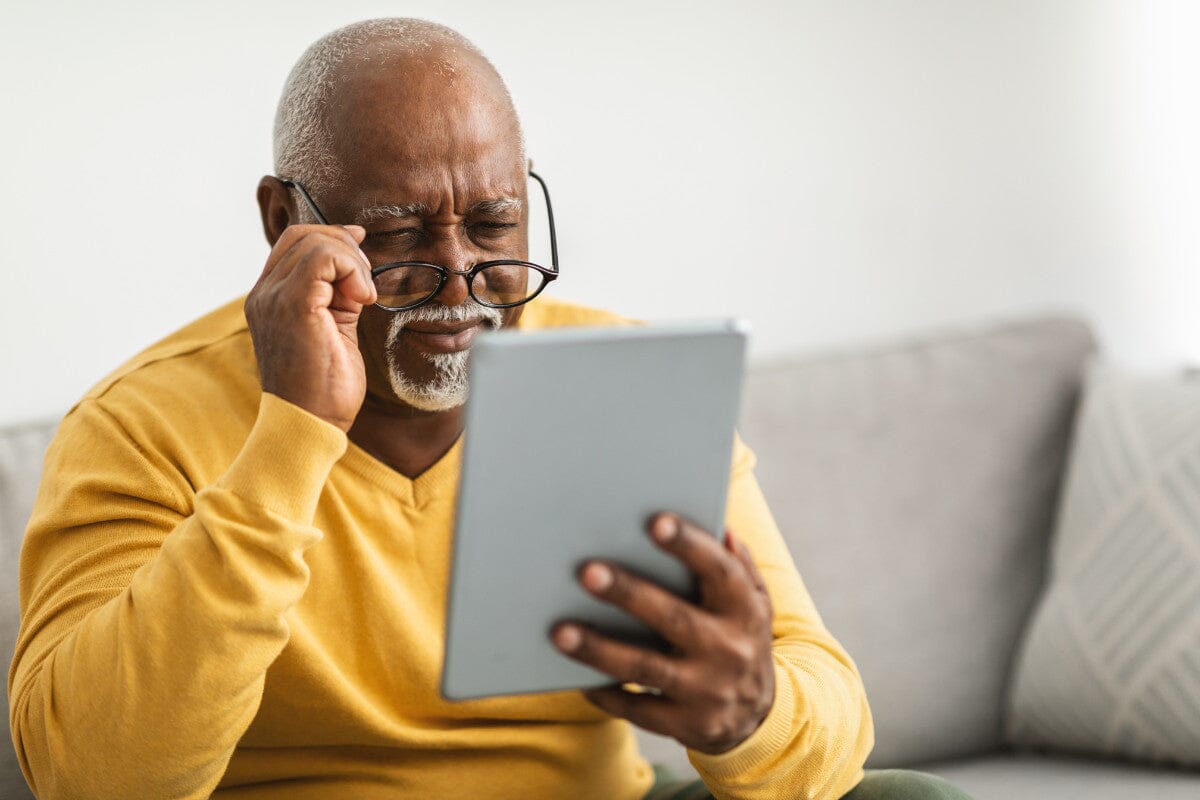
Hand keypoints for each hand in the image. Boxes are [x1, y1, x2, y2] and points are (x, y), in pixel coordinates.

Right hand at [245, 224, 377, 431]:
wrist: (310, 424)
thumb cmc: (324, 389)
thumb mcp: (334, 329)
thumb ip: (338, 295)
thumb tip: (355, 261)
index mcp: (269, 298)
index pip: (294, 243)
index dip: (332, 239)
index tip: (361, 256)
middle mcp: (264, 294)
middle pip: (303, 235)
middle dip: (345, 247)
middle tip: (365, 283)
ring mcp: (274, 298)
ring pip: (316, 243)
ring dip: (352, 263)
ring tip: (363, 298)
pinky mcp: (293, 306)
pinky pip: (322, 259)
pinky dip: (351, 269)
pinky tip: (362, 299)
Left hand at [551, 514, 775, 754]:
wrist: (757, 715)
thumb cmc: (740, 637)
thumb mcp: (753, 601)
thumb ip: (737, 564)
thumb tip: (723, 528)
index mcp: (745, 609)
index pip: (719, 571)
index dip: (690, 545)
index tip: (655, 522)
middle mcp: (729, 649)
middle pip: (673, 618)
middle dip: (628, 594)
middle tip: (587, 572)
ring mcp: (707, 690)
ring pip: (647, 667)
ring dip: (600, 650)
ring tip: (560, 632)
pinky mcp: (686, 723)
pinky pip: (637, 708)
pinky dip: (606, 692)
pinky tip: (577, 677)